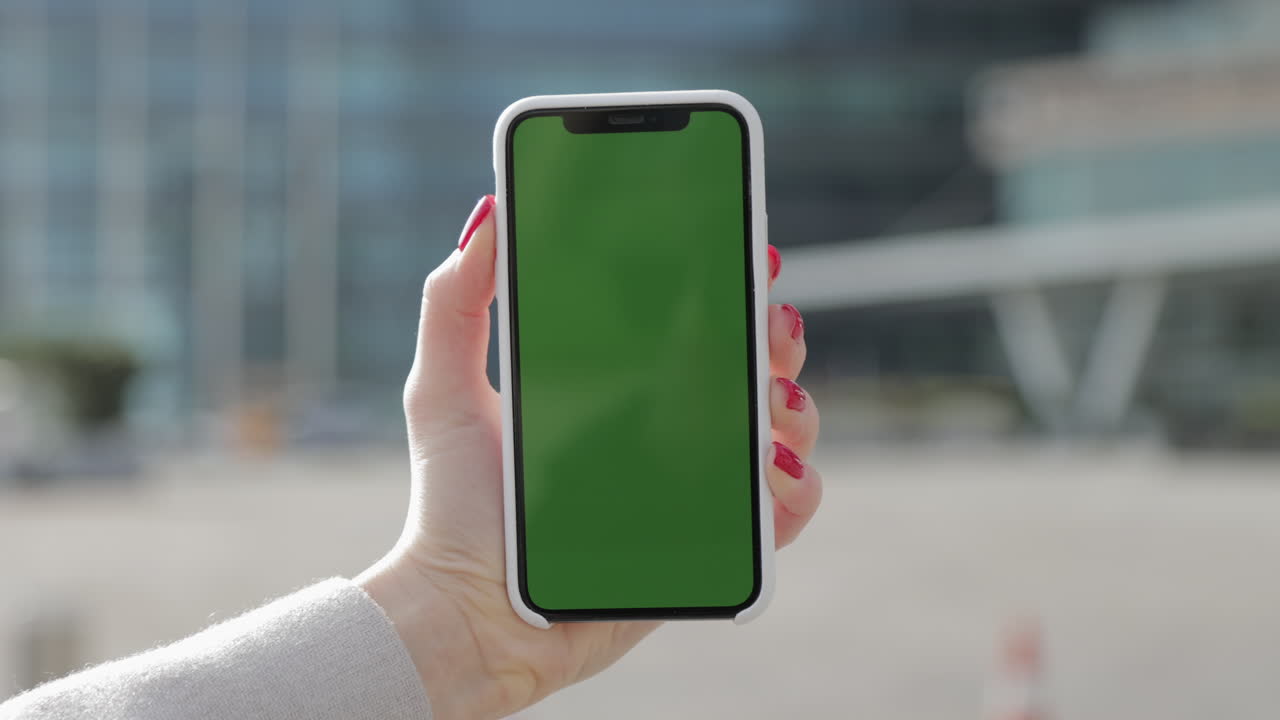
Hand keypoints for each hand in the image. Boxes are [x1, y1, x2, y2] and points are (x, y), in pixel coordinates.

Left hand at [356, 195, 822, 719]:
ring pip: (780, 429)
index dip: (726, 283)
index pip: (687, 323)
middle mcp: (662, 428)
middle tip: (770, 318)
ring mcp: (692, 485)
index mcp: (616, 385)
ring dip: (794, 402)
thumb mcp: (443, 388)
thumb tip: (489, 212)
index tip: (747, 251)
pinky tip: (770, 466)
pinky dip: (794, 486)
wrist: (470, 610)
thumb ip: (456, 300)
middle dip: (775, 333)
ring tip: (771, 397)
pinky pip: (779, 512)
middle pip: (748, 366)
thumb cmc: (454, 503)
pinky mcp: (710, 547)